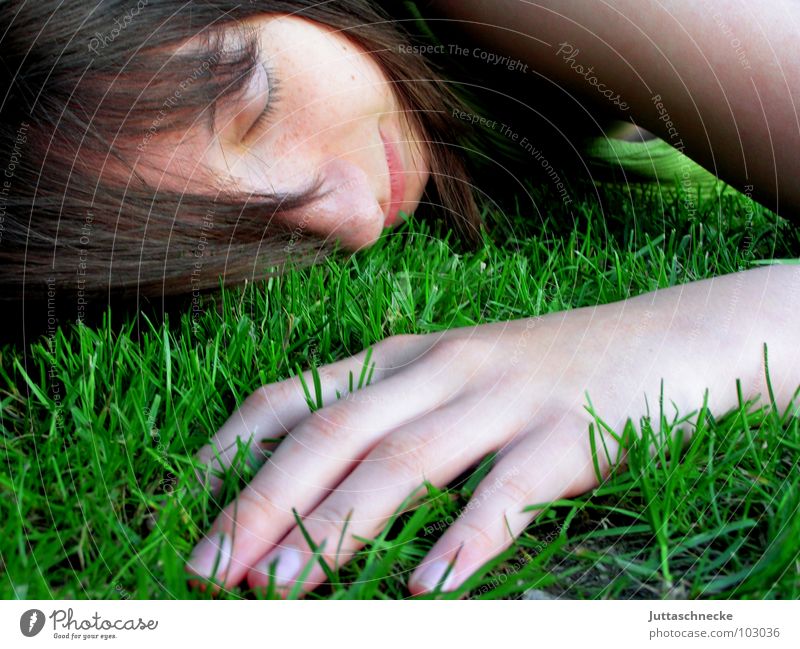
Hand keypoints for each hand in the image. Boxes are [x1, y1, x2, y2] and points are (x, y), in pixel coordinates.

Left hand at [185, 267, 794, 595]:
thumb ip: (386, 413)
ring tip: (284, 590)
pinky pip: (506, 493)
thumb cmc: (535, 370)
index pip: (297, 397)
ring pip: (405, 461)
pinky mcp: (565, 438)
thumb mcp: (450, 376)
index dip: (234, 451)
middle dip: (264, 502)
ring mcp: (504, 401)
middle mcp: (442, 370)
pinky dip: (464, 538)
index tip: (186, 508)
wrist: (655, 342)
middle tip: (211, 567)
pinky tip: (427, 586)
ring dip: (339, 527)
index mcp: (404, 356)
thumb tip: (307, 484)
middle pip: (336, 434)